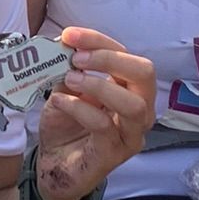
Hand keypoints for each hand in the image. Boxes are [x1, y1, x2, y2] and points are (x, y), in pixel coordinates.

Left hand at [35, 26, 155, 199]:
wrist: (54, 164)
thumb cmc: (66, 124)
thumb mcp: (65, 89)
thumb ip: (69, 69)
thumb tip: (66, 45)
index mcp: (129, 88)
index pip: (126, 55)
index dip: (98, 40)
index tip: (70, 35)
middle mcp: (139, 108)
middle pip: (144, 73)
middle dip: (109, 59)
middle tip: (76, 59)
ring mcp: (131, 134)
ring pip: (133, 103)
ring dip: (99, 85)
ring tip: (70, 80)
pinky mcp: (115, 153)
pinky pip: (104, 125)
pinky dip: (79, 108)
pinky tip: (59, 101)